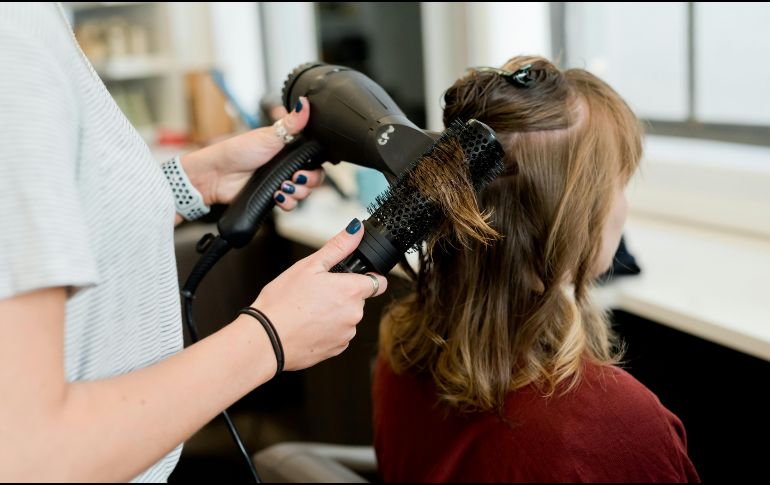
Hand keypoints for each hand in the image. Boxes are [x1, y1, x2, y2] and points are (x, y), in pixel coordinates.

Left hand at [180, 96, 323, 208]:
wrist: (218, 175)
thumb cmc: (238, 151)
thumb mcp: (269, 135)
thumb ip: (292, 122)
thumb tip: (305, 102)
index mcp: (289, 150)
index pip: (315, 160)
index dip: (316, 165)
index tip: (308, 165)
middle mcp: (288, 167)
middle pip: (314, 179)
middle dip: (309, 181)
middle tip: (295, 177)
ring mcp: (281, 182)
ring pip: (304, 193)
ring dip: (297, 193)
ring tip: (282, 187)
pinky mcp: (273, 197)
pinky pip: (291, 205)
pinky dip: (287, 203)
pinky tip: (277, 196)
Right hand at [251, 219, 387, 370]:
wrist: (266, 340)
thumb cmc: (283, 302)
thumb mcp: (309, 265)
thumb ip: (338, 247)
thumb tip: (356, 230)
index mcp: (351, 291)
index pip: (378, 282)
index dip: (367, 277)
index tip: (352, 278)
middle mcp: (354, 314)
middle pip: (359, 300)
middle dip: (342, 295)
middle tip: (316, 292)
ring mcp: (346, 334)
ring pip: (347, 318)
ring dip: (334, 313)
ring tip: (308, 310)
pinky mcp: (336, 350)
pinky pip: (338, 335)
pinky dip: (327, 330)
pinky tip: (307, 325)